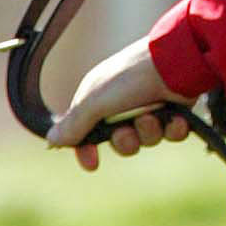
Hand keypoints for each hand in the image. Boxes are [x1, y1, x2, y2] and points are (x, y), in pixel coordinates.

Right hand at [47, 40, 191, 170]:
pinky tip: (174, 119)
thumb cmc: (129, 77)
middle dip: (125, 141)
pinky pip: (172, 134)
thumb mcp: (94, 101)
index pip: (87, 133)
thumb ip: (74, 124)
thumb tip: (51, 142)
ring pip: (147, 139)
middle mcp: (124, 105)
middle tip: (127, 129)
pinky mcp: (175, 110)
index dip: (87, 150)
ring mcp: (151, 107)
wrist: (174, 62)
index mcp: (100, 100)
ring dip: (149, 131)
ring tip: (152, 115)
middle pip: (121, 142)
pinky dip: (173, 128)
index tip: (92, 163)